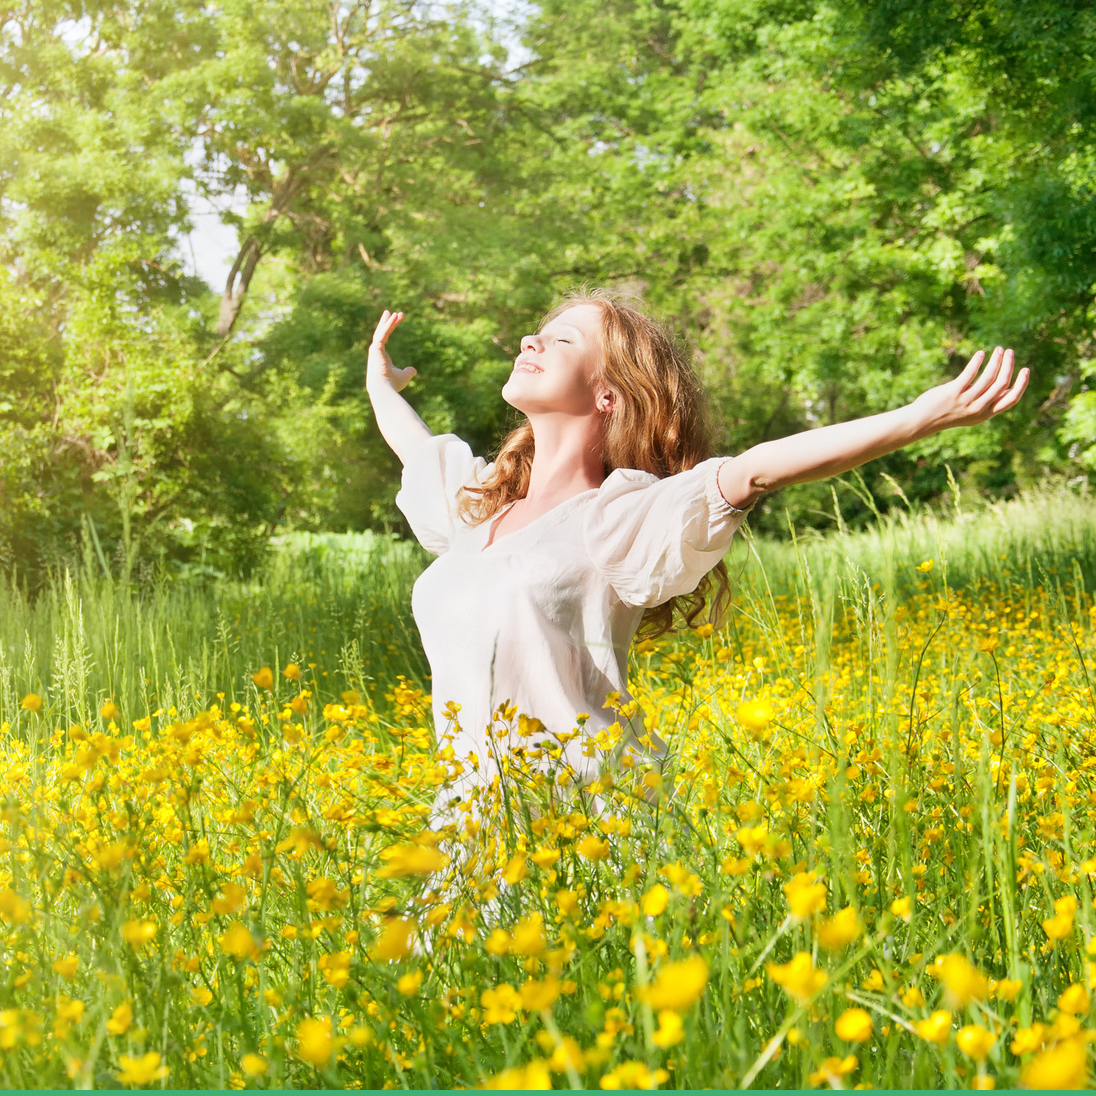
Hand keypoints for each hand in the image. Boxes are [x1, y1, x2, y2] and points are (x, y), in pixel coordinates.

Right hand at [367, 310, 416, 393]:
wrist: (384, 388)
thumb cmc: (393, 384)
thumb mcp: (404, 377)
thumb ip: (408, 372)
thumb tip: (413, 370)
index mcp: (381, 356)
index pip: (385, 338)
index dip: (391, 327)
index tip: (397, 318)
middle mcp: (376, 352)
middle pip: (381, 333)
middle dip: (387, 322)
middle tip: (392, 312)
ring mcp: (374, 350)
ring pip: (381, 332)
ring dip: (388, 321)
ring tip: (395, 313)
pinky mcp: (375, 348)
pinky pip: (382, 333)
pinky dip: (388, 324)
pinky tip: (394, 316)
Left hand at [910, 347, 1028, 433]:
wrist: (922, 421)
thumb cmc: (948, 413)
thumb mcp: (971, 412)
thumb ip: (986, 401)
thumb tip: (1003, 385)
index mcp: (986, 414)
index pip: (1011, 399)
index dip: (1021, 384)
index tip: (1025, 369)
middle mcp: (978, 408)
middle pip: (1001, 384)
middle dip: (1008, 365)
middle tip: (1008, 352)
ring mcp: (966, 401)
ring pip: (988, 377)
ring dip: (995, 361)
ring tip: (997, 350)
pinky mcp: (953, 392)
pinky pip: (969, 374)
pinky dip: (977, 362)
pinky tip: (980, 354)